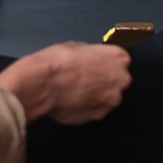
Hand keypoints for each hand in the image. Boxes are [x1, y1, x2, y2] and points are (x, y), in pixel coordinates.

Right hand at [0, 42, 131, 123]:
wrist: (42, 84)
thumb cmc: (57, 63)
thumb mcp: (77, 46)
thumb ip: (92, 54)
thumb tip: (90, 58)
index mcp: (118, 58)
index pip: (120, 59)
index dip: (105, 62)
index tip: (97, 64)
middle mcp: (120, 80)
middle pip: (117, 80)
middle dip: (104, 79)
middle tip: (85, 77)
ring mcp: (110, 100)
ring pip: (107, 97)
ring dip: (97, 94)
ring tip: (76, 88)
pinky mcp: (98, 116)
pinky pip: (96, 109)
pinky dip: (87, 105)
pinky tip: (73, 98)